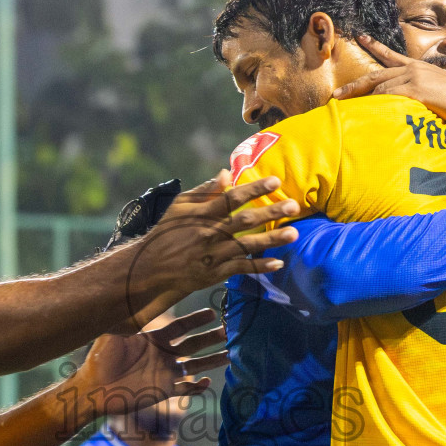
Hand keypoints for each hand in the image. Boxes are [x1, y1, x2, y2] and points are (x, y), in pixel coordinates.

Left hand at [75, 309, 228, 415]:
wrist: (94, 388)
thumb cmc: (100, 359)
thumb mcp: (113, 333)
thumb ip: (125, 317)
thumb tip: (133, 293)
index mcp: (153, 338)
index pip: (180, 327)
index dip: (196, 320)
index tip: (211, 312)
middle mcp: (163, 354)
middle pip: (194, 344)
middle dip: (211, 338)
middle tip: (227, 330)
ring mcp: (165, 373)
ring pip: (196, 365)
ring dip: (212, 361)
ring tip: (229, 355)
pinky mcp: (164, 391)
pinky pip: (186, 389)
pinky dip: (197, 387)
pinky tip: (207, 382)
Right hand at [126, 172, 296, 319]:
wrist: (151, 267)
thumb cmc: (167, 232)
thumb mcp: (180, 207)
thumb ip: (205, 190)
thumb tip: (227, 173)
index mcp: (202, 213)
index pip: (232, 197)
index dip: (255, 189)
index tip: (276, 181)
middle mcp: (210, 233)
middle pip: (245, 221)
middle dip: (271, 212)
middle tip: (294, 205)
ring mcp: (213, 254)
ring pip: (247, 245)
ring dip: (272, 240)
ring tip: (294, 234)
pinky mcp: (215, 273)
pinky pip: (241, 269)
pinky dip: (259, 267)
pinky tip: (278, 263)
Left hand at [333, 35, 445, 126]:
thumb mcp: (435, 92)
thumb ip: (418, 92)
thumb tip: (404, 102)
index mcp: (417, 67)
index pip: (391, 55)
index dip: (375, 46)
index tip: (361, 37)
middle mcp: (413, 69)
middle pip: (377, 75)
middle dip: (354, 86)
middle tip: (336, 95)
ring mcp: (414, 78)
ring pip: (380, 88)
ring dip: (362, 100)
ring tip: (346, 110)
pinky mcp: (417, 90)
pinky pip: (389, 96)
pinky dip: (376, 104)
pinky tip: (366, 111)